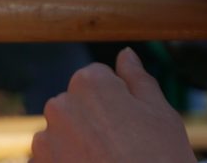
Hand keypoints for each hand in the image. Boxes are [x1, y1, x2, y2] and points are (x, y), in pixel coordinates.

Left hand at [31, 48, 193, 162]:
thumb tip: (126, 54)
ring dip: (77, 145)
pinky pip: (50, 159)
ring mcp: (44, 139)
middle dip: (94, 122)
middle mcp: (60, 104)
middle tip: (121, 150)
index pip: (98, 79)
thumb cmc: (161, 161)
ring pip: (62, 133)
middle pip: (77, 105)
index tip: (131, 127)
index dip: (118, 103)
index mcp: (89, 83)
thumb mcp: (162, 116)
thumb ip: (138, 80)